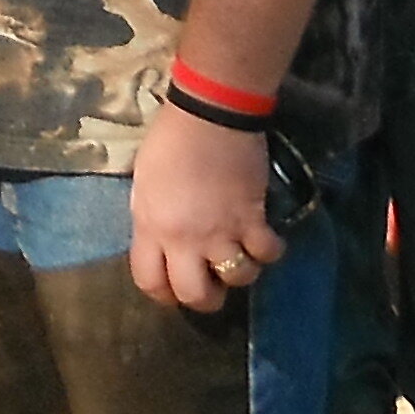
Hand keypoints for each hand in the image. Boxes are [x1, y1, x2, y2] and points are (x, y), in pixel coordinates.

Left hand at [129, 103, 285, 310]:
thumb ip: (152, 219)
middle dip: (205, 299)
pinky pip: (267, 253)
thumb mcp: (144, 185)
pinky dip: (269, 251)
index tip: (174, 290)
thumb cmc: (170, 141)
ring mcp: (220, 231)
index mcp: (151, 227)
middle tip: (212, 284)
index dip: (163, 295)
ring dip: (240, 273)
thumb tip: (162, 242)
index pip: (149, 282)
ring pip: (236, 279)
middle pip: (195, 295)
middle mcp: (184, 238)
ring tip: (241, 256)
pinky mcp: (252, 217)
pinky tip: (266, 240)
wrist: (209, 114)